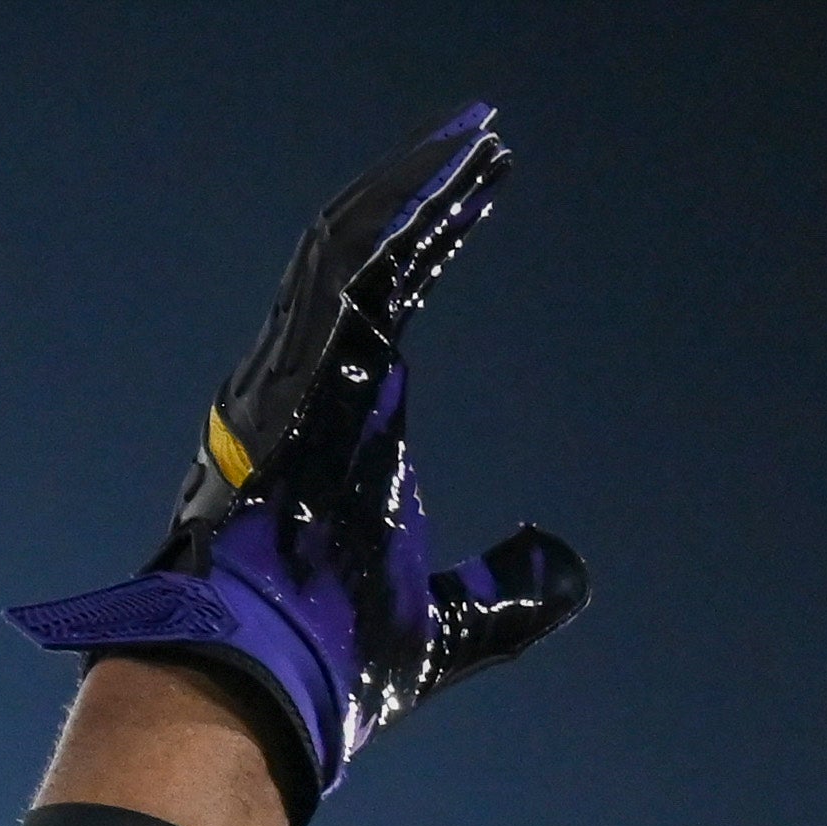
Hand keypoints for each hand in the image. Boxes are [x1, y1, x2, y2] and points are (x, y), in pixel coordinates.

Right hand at [5, 103, 587, 825]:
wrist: (263, 685)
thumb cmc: (335, 660)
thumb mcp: (457, 624)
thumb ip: (509, 593)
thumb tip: (563, 563)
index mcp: (344, 420)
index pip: (390, 300)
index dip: (433, 241)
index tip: (483, 193)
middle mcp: (308, 382)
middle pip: (366, 255)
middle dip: (424, 191)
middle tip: (485, 140)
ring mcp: (290, 376)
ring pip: (349, 248)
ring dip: (414, 188)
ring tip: (476, 140)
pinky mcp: (291, 380)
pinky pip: (340, 277)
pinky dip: (389, 225)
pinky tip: (437, 180)